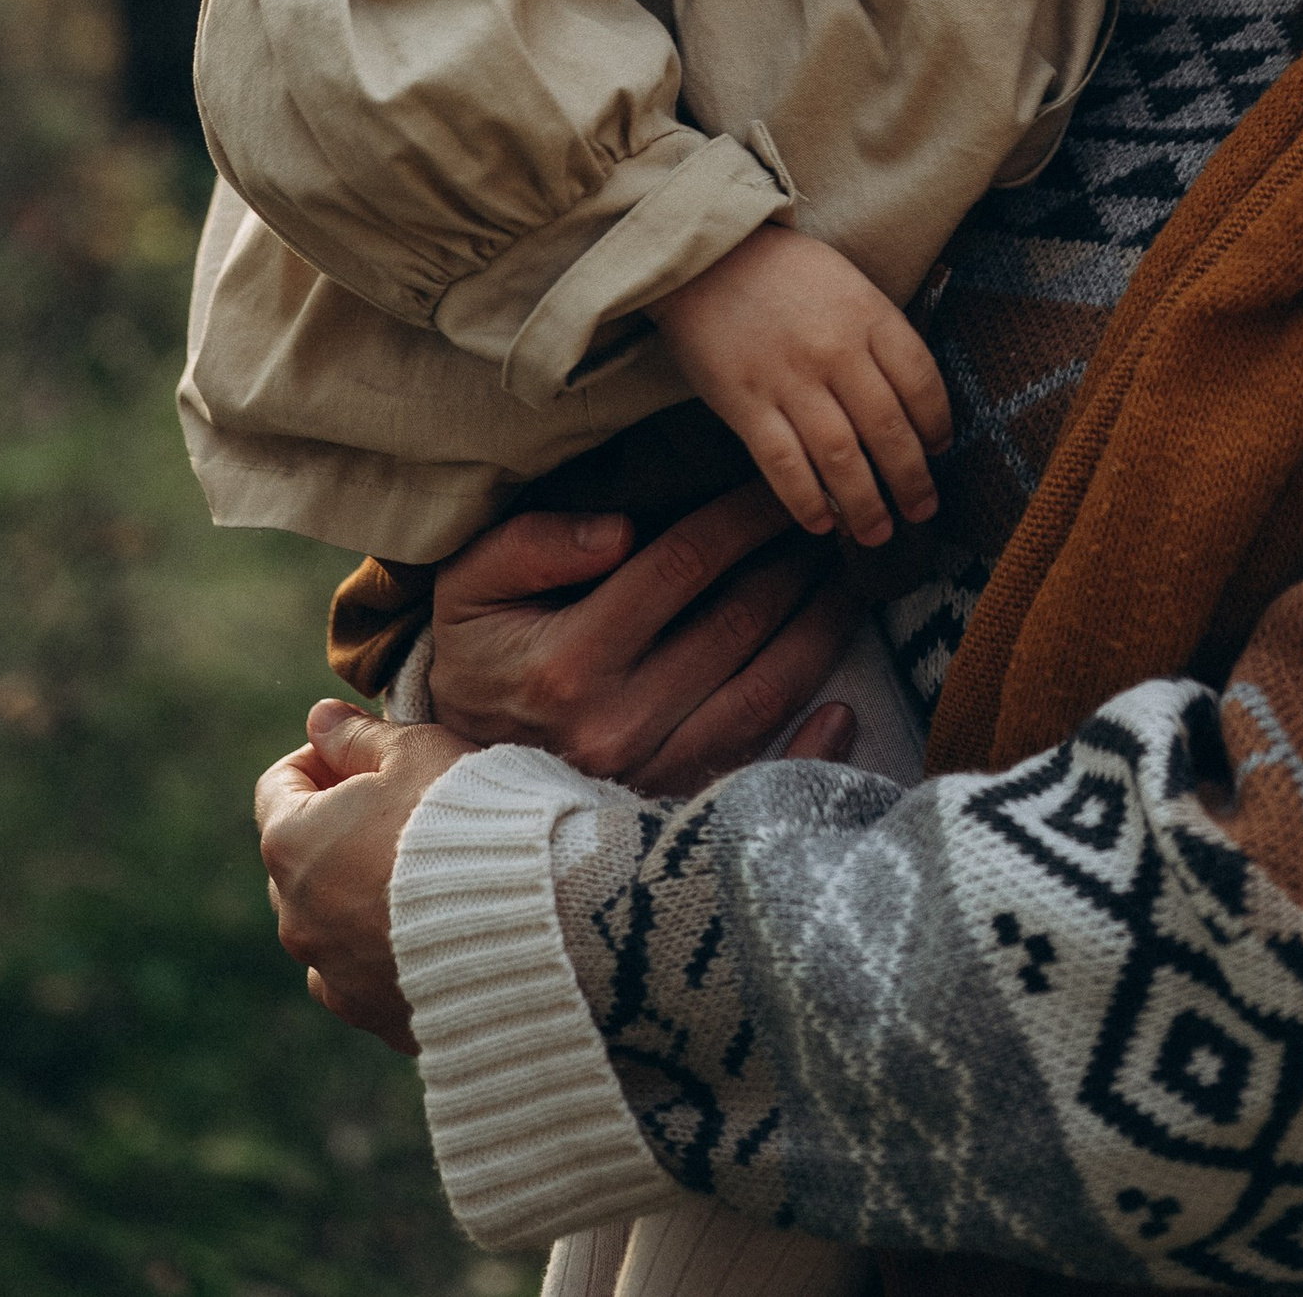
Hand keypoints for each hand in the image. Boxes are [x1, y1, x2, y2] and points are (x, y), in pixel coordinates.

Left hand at [254, 702, 468, 1053]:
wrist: (527, 917)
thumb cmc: (465, 819)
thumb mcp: (416, 751)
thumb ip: (359, 736)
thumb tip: (319, 720)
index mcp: (294, 844)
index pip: (278, 786)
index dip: (321, 756)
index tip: (364, 749)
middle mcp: (297, 919)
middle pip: (300, 858)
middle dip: (338, 827)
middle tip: (402, 804)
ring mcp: (334, 976)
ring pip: (328, 921)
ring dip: (358, 893)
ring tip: (426, 869)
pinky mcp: (375, 1016)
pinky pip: (365, 973)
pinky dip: (386, 948)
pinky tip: (438, 924)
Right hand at [428, 484, 866, 788]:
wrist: (452, 785)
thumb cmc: (474, 661)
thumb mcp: (468, 588)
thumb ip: (532, 547)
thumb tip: (618, 528)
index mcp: (569, 659)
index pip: (683, 565)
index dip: (741, 519)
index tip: (780, 487)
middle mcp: (617, 722)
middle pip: (737, 625)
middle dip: (795, 564)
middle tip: (836, 523)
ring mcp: (649, 776)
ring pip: (761, 695)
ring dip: (818, 635)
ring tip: (849, 587)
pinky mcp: (668, 814)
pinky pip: (756, 774)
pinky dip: (810, 746)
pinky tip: (845, 708)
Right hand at [656, 225, 952, 546]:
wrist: (704, 255)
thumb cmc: (783, 272)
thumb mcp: (845, 283)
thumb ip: (876, 334)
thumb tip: (909, 401)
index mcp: (868, 313)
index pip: (921, 380)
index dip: (937, 423)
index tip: (939, 450)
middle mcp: (835, 349)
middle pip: (887, 428)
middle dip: (911, 480)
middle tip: (923, 511)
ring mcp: (789, 377)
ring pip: (841, 456)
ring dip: (865, 504)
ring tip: (878, 533)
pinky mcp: (744, 402)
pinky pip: (784, 462)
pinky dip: (806, 499)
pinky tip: (821, 523)